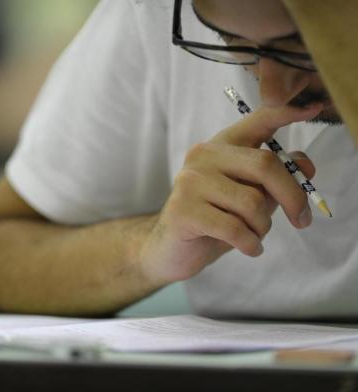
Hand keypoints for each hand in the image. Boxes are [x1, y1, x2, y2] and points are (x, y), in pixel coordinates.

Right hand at [139, 103, 322, 284]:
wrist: (171, 249)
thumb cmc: (213, 220)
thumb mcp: (249, 197)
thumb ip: (274, 179)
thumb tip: (307, 165)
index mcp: (221, 147)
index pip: (256, 122)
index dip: (285, 113)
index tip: (313, 108)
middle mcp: (203, 157)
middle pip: (264, 165)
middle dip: (292, 196)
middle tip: (302, 220)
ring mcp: (190, 182)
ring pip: (251, 202)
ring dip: (263, 226)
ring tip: (255, 235)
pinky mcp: (184, 210)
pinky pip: (234, 228)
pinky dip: (250, 243)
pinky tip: (249, 248)